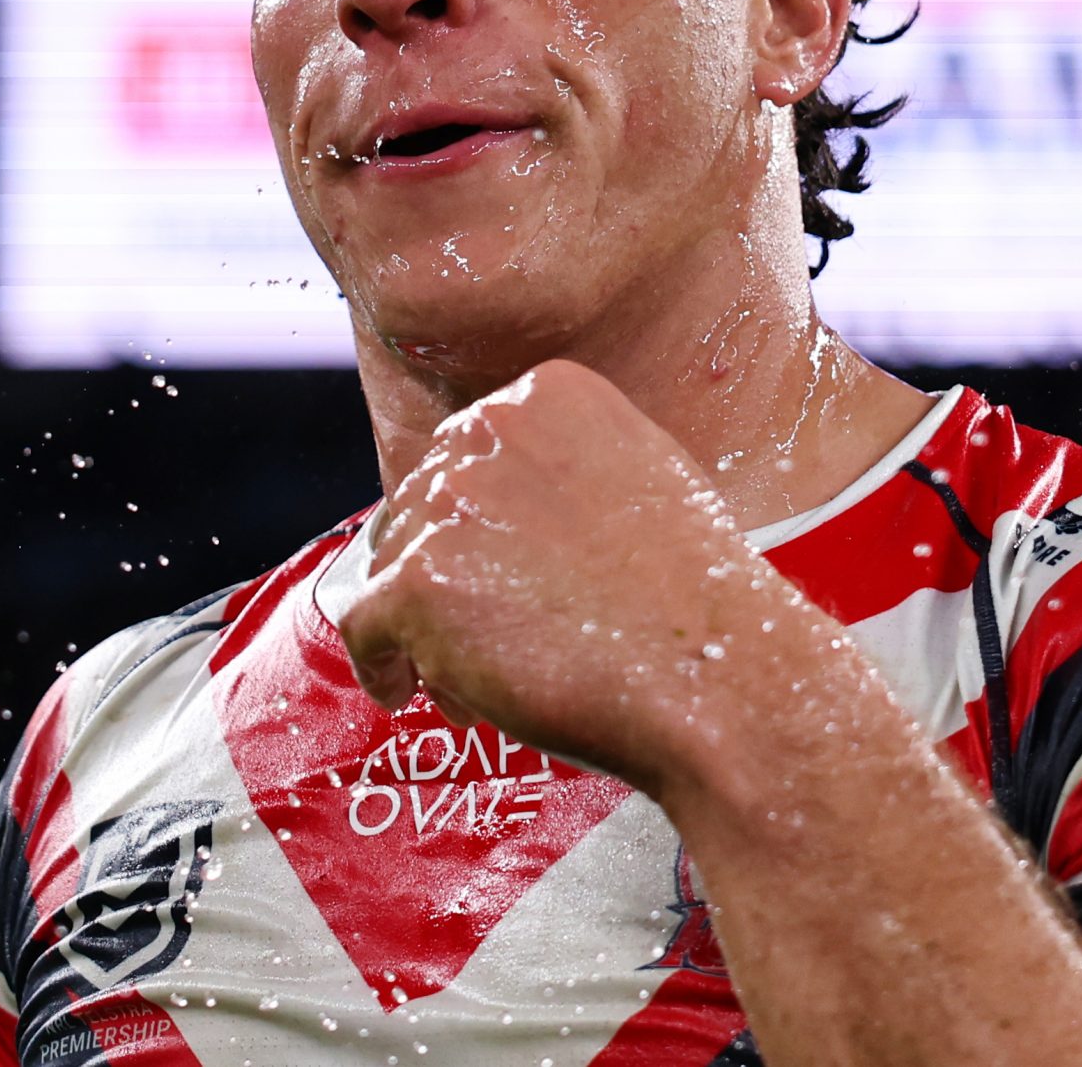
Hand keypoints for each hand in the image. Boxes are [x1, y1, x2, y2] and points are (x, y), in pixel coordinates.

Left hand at [336, 359, 825, 796]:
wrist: (717, 672)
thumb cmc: (699, 597)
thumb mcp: (646, 482)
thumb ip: (566, 472)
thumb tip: (502, 517)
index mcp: (551, 393)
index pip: (469, 451)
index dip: (476, 522)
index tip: (494, 568)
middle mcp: (489, 430)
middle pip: (422, 504)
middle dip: (448, 571)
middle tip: (489, 631)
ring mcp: (449, 505)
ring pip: (393, 564)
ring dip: (425, 623)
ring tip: (480, 674)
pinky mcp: (416, 584)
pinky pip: (365, 627)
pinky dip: (383, 665)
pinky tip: (410, 688)